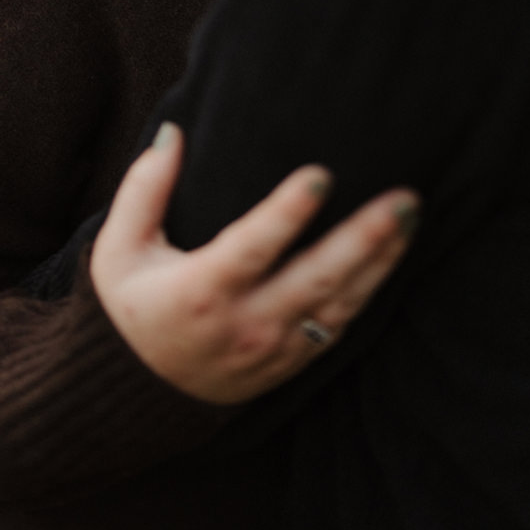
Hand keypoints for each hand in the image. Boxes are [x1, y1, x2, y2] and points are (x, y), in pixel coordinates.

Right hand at [89, 123, 419, 404]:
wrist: (141, 396)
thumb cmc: (132, 307)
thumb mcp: (119, 251)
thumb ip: (145, 189)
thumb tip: (174, 132)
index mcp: (200, 292)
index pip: (251, 249)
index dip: (287, 214)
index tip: (321, 175)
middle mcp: (244, 324)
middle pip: (316, 280)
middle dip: (364, 239)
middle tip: (404, 199)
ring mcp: (275, 347)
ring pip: (340, 303)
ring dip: (381, 260)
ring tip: (410, 215)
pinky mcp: (293, 361)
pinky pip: (342, 324)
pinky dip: (372, 288)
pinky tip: (395, 252)